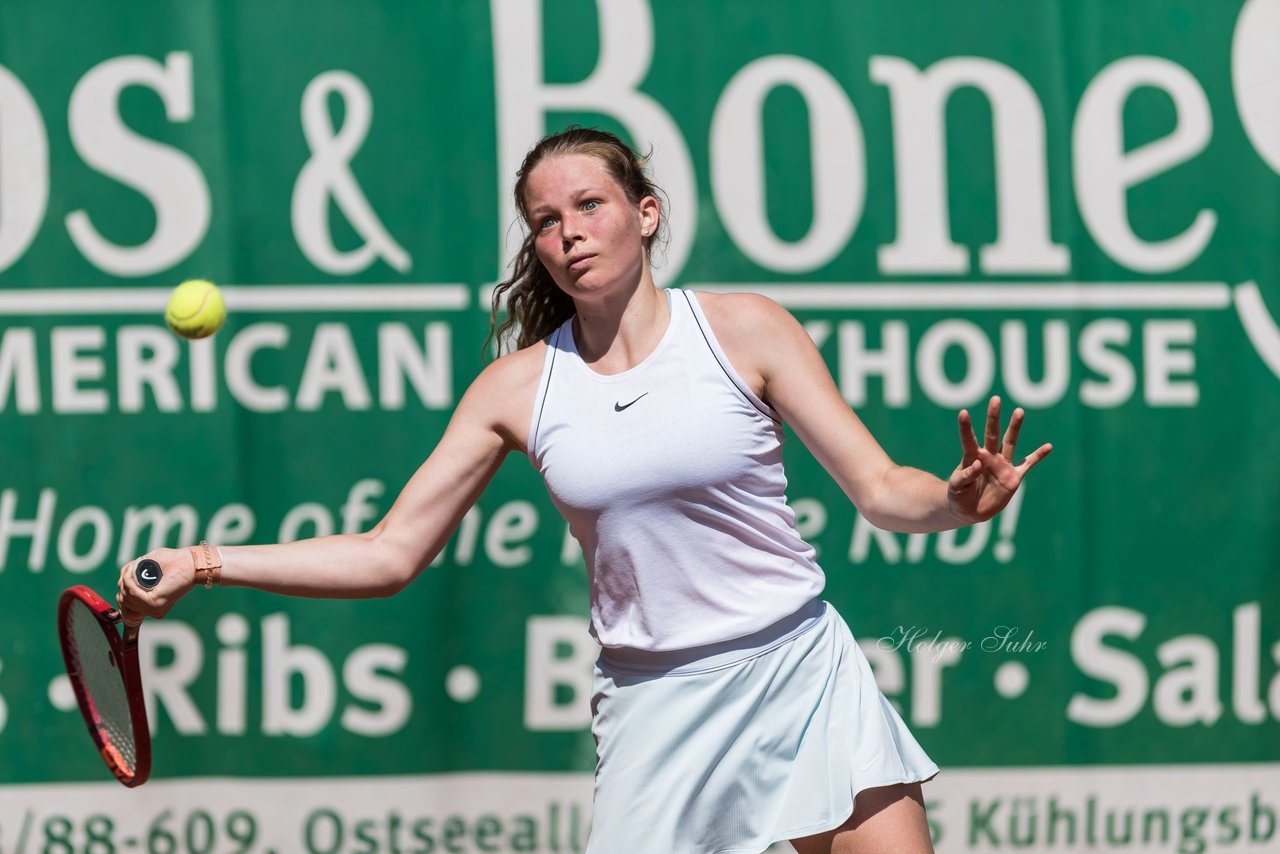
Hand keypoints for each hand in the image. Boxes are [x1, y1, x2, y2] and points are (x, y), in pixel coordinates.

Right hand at [116, 547, 195, 623]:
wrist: (191, 561)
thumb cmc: (171, 561)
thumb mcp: (147, 569)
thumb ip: (134, 577)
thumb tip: (120, 583)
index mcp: (153, 607)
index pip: (126, 608)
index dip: (121, 592)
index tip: (124, 578)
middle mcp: (154, 611)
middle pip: (123, 601)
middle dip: (122, 584)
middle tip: (129, 570)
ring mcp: (155, 608)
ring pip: (126, 596)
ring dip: (125, 580)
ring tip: (133, 567)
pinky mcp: (156, 602)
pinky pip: (132, 592)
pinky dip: (129, 580)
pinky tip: (133, 571)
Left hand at [948, 396, 1051, 523]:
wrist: (969, 510)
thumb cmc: (958, 495)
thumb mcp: (956, 487)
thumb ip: (966, 476)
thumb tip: (978, 464)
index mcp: (971, 457)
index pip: (968, 440)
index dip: (966, 427)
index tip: (963, 412)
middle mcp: (988, 457)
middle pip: (992, 434)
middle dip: (993, 418)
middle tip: (995, 399)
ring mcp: (1002, 465)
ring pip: (1010, 443)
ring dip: (1014, 428)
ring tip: (1019, 411)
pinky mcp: (1013, 477)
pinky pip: (1028, 464)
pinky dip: (1038, 456)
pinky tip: (1048, 446)